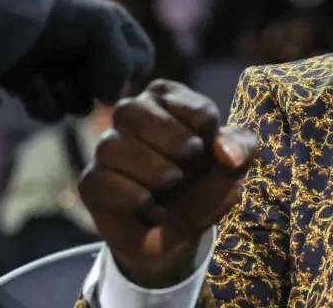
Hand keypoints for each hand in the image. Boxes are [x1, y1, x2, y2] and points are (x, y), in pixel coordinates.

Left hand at [0, 0, 153, 121]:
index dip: (130, 69)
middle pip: (111, 91)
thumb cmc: (63, 18)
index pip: (141, 64)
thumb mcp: (104, 28)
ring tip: (52, 82)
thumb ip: (122, 64)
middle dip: (93, 87)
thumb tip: (111, 100)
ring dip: (68, 98)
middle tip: (78, 74)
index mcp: (116, 35)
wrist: (11, 22)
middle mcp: (93, 58)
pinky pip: (54, 114)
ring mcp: (67, 76)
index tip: (115, 66)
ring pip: (83, 106)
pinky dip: (45, 104)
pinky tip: (34, 87)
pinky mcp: (40, 92)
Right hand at [79, 80, 257, 287]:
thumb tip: (225, 151)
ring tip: (170, 185)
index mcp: (168, 98)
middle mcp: (131, 114)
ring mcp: (107, 148)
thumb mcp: (232, 168)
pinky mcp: (91, 181)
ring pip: (114, 146)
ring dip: (156, 173)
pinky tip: (149, 204)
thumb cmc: (202, 187)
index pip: (183, 100)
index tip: (208, 150)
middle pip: (134, 110)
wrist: (176, 234)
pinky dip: (135, 197)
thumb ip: (241, 150)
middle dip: (174, 144)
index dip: (204, 129)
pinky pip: (103, 181)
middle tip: (189, 167)